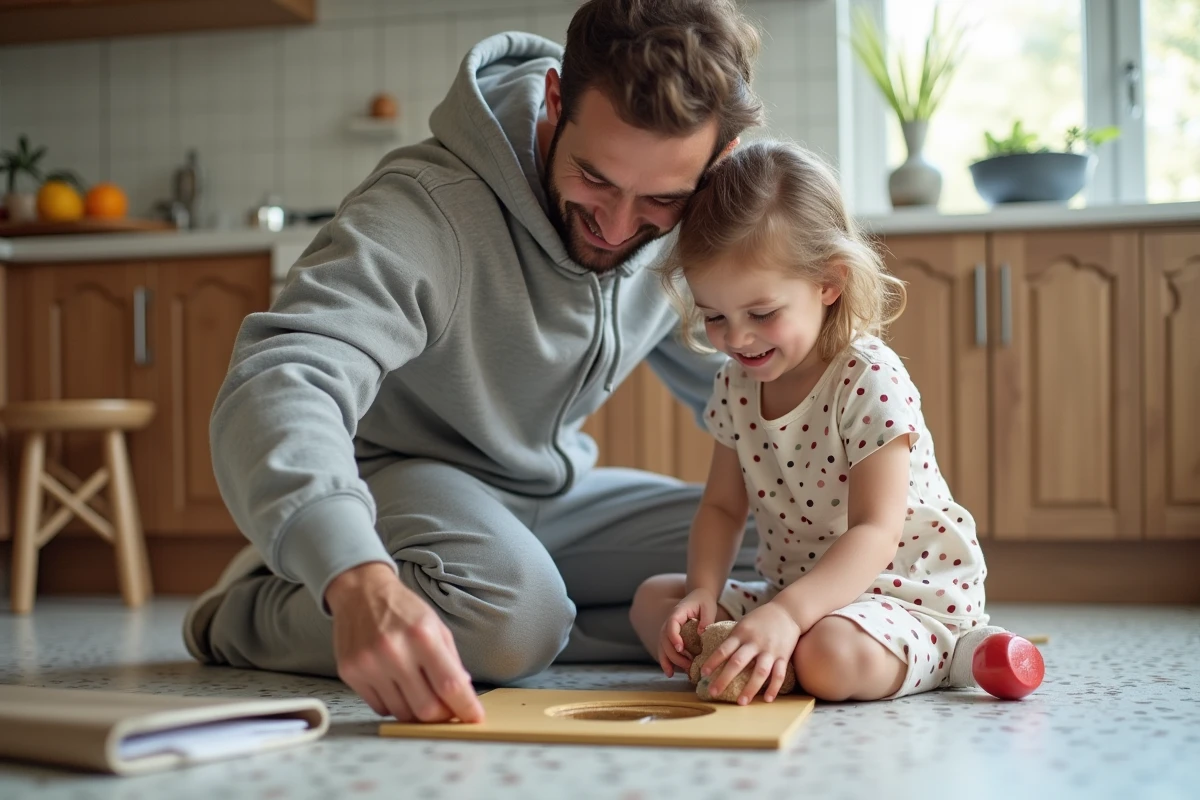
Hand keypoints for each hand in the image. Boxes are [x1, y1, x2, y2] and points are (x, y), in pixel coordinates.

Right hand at [325, 562, 484, 723]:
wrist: (360, 592)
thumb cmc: (402, 609)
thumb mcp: (436, 626)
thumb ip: (451, 660)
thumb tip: (463, 693)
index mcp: (422, 636)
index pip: (450, 684)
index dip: (466, 707)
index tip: (474, 718)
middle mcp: (394, 651)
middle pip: (426, 708)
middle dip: (442, 715)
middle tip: (446, 709)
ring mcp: (369, 664)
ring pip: (402, 713)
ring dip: (416, 710)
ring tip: (418, 691)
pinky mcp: (350, 673)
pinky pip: (380, 707)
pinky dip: (393, 703)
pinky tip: (395, 685)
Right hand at [658, 588, 719, 677]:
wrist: (698, 597)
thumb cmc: (704, 602)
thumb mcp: (709, 607)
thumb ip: (706, 619)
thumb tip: (701, 634)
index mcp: (677, 612)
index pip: (671, 625)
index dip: (674, 637)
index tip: (680, 648)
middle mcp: (669, 622)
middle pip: (664, 639)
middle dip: (673, 654)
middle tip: (687, 664)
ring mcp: (668, 630)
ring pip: (661, 646)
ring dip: (666, 660)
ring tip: (671, 674)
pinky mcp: (671, 637)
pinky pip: (665, 649)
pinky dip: (666, 661)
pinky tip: (670, 672)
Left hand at [701, 602, 800, 703]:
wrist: (788, 611)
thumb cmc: (761, 618)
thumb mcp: (744, 623)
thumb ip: (733, 639)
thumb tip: (716, 654)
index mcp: (742, 633)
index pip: (724, 649)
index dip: (713, 661)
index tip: (703, 673)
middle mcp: (755, 643)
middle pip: (738, 662)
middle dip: (724, 679)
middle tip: (713, 692)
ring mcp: (770, 650)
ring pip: (760, 672)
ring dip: (750, 688)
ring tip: (741, 702)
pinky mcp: (783, 656)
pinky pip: (779, 674)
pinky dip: (773, 688)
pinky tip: (766, 699)